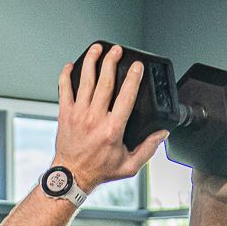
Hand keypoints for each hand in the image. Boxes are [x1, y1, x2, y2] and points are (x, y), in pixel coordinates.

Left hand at [53, 45, 162, 191]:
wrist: (71, 176)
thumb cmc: (99, 170)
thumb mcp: (129, 165)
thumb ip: (148, 149)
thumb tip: (162, 134)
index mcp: (112, 129)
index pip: (126, 96)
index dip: (133, 78)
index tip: (137, 66)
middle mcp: (94, 118)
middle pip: (105, 82)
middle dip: (112, 62)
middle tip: (117, 50)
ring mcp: (78, 114)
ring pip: (85, 81)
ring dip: (92, 62)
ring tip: (98, 49)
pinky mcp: (65, 114)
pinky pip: (64, 89)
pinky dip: (66, 75)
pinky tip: (72, 65)